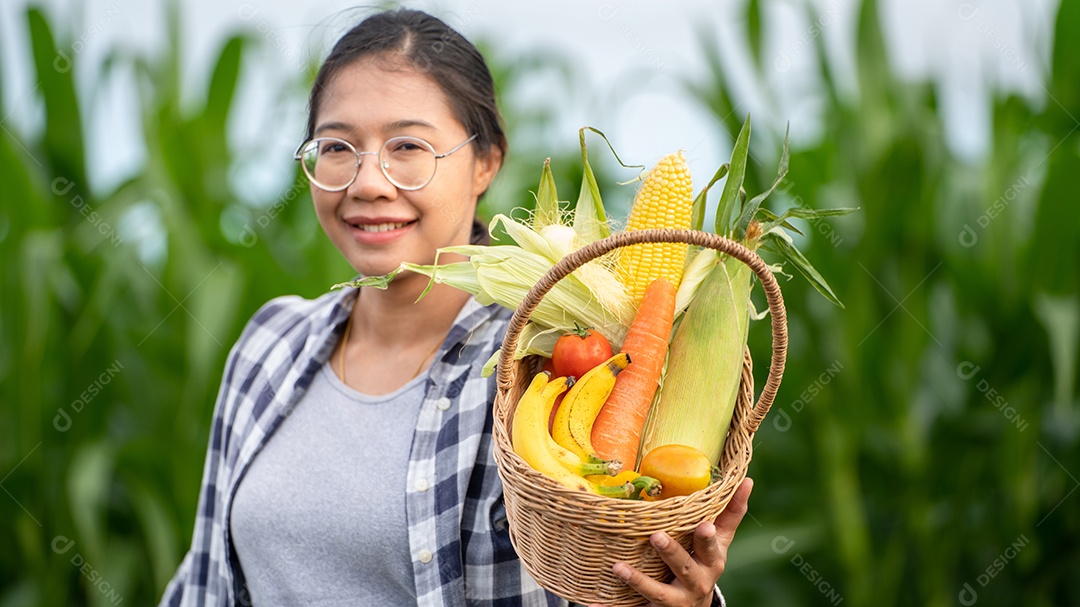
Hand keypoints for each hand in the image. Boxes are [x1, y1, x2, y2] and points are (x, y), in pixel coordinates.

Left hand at [589, 477, 752, 606]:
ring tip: (618, 567)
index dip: (707, 538)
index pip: (710, 548)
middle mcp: (695, 582)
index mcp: (711, 562)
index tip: (702, 526)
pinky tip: (590, 605)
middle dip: (671, 553)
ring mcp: (673, 600)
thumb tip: (747, 479)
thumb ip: (731, 513)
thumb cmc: (705, 563)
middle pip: (684, 568)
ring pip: (656, 593)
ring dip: (637, 581)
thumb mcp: (720, 543)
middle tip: (656, 536)